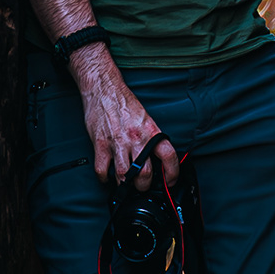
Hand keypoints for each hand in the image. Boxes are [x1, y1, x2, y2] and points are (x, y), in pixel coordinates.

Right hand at [75, 55, 179, 190]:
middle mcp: (136, 139)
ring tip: (125, 183)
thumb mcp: (145, 118)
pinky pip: (102, 170)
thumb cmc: (124, 102)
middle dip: (144, 185)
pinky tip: (106, 176)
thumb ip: (150, 137)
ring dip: (125, 184)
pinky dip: (104, 178)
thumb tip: (155, 157)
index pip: (169, 156)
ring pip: (124, 176)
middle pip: (145, 173)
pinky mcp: (101, 144)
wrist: (104, 88)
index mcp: (150, 131)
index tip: (170, 181)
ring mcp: (118, 143)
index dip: (172, 173)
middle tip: (142, 185)